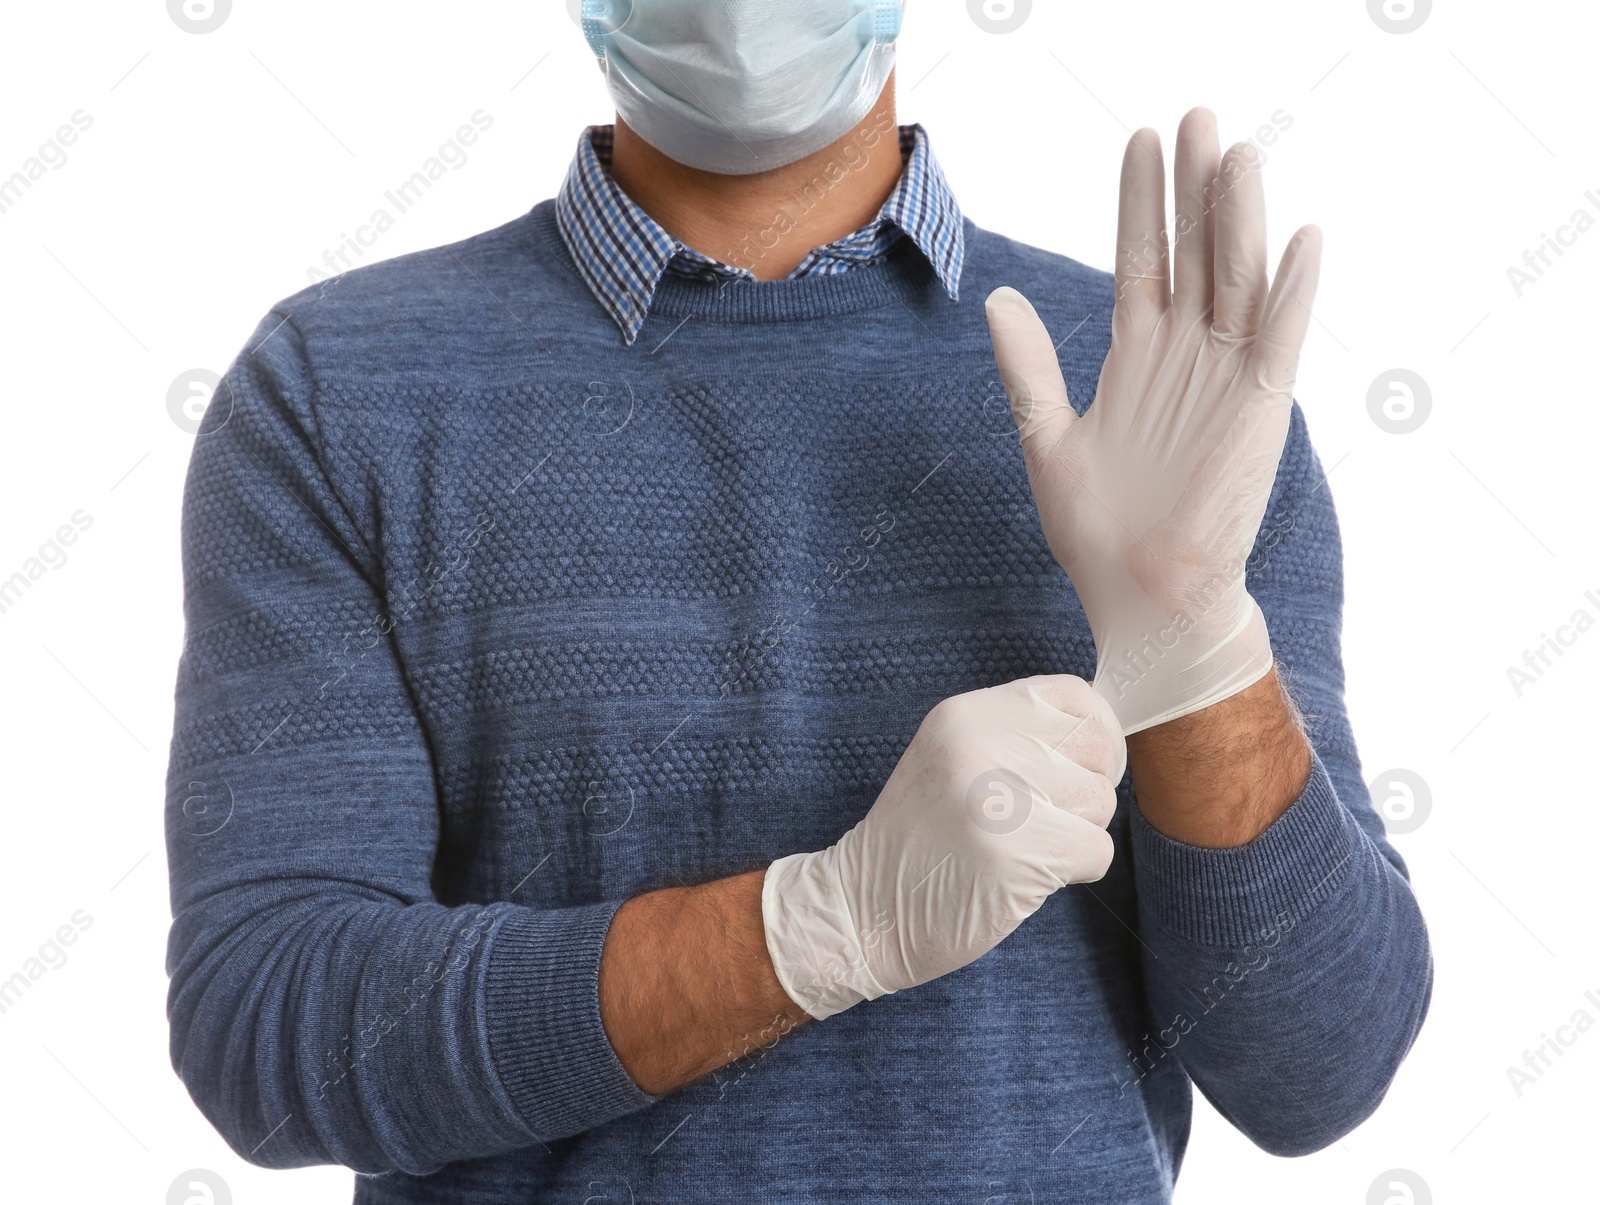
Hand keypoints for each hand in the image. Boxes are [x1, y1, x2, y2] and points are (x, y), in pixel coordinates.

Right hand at [761, 676, 1124, 1019]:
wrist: (863, 909)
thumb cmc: (919, 840)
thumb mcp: (951, 759)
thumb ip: (1013, 736)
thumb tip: (1099, 733)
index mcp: (964, 715)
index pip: (1074, 696)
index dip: (1093, 732)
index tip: (1078, 765)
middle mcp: (980, 745)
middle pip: (1096, 747)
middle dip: (1087, 788)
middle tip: (1046, 818)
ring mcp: (997, 799)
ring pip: (1100, 801)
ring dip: (1078, 832)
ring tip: (1024, 847)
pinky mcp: (1016, 854)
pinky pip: (1096, 851)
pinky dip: (1076, 872)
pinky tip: (1026, 877)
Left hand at [984, 108, 1321, 734]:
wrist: (1140, 598)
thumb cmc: (1096, 531)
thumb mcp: (1046, 436)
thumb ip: (1027, 368)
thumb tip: (996, 298)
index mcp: (1137, 355)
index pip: (1142, 259)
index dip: (1141, 203)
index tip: (1141, 139)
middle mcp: (1186, 355)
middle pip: (1194, 252)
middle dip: (1193, 187)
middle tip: (1197, 116)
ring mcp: (1226, 378)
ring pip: (1237, 280)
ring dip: (1239, 218)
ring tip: (1236, 152)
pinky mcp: (1258, 411)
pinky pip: (1280, 341)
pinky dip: (1291, 293)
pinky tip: (1299, 239)